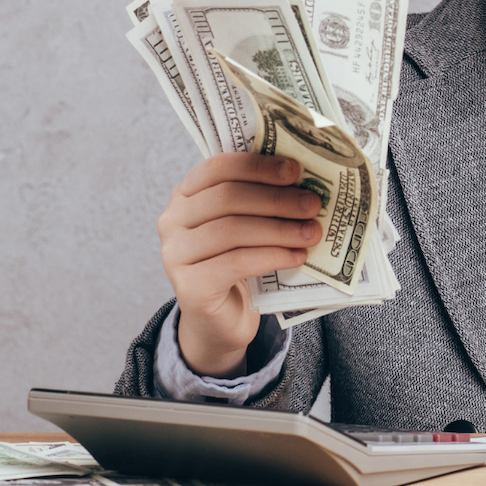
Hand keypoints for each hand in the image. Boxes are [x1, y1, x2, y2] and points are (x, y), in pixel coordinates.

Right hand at [157, 153, 321, 376]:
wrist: (222, 319)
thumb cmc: (238, 264)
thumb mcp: (246, 225)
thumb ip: (260, 200)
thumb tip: (304, 182)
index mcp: (185, 195)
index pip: (218, 168)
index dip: (257, 166)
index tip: (295, 170)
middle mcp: (172, 221)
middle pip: (227, 198)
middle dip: (276, 199)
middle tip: (313, 205)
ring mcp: (175, 255)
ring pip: (233, 230)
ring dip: (280, 229)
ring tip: (312, 233)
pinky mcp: (189, 287)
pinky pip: (236, 263)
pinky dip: (273, 257)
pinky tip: (297, 256)